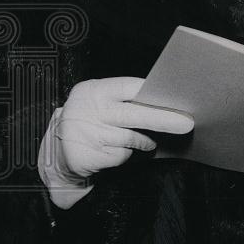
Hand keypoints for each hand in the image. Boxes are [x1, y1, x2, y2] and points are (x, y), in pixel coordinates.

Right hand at [37, 77, 193, 208]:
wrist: (58, 153)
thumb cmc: (90, 122)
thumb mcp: (100, 103)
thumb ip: (125, 100)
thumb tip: (164, 103)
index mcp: (92, 91)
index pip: (127, 86)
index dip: (152, 91)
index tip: (174, 95)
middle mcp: (86, 110)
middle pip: (132, 114)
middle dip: (162, 119)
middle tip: (186, 123)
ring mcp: (85, 134)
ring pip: (129, 138)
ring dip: (145, 141)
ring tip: (149, 142)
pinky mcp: (86, 157)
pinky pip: (121, 155)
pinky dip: (127, 155)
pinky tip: (119, 151)